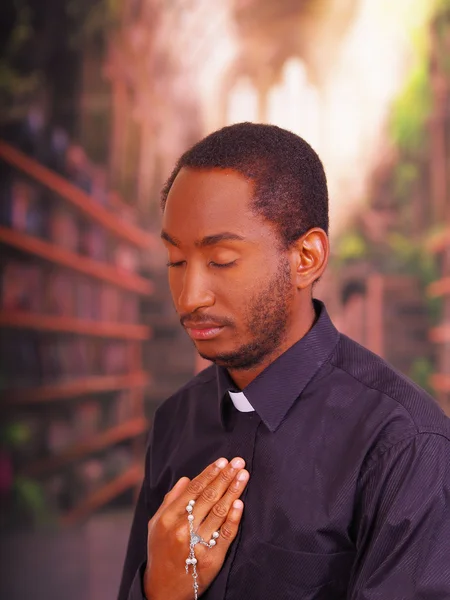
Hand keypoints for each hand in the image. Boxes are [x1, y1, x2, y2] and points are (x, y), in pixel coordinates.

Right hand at [144, 457, 248, 599]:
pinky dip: (234, 517)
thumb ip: (171, 500)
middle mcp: (182, 529)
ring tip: (243, 476)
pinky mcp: (212, 559)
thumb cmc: (160, 551)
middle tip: (238, 462)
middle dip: (225, 476)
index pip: (194, 489)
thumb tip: (187, 479)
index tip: (222, 461)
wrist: (163, 590)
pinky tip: (240, 503)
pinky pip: (226, 534)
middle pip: (209, 497)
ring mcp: (197, 544)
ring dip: (234, 491)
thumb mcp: (157, 524)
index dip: (210, 473)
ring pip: (219, 511)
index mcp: (168, 518)